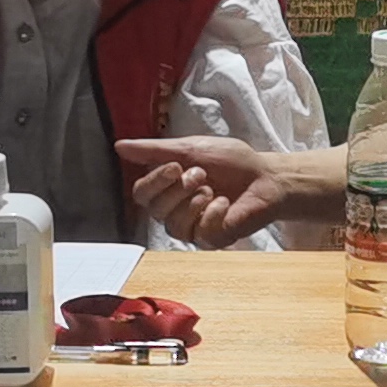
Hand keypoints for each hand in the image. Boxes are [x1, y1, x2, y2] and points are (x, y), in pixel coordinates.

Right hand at [118, 133, 298, 246]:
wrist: (266, 177)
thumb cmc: (232, 162)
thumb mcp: (192, 148)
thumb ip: (155, 150)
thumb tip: (120, 146)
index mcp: (167, 189)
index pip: (141, 194)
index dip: (154, 181)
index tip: (175, 166)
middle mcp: (175, 211)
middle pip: (154, 209)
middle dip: (178, 189)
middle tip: (201, 175)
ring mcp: (193, 229)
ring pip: (173, 224)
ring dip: (194, 202)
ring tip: (212, 189)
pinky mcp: (212, 241)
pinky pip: (199, 232)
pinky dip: (212, 213)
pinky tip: (225, 203)